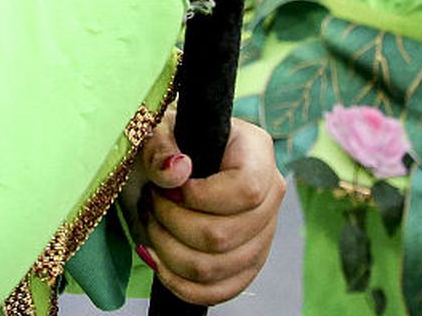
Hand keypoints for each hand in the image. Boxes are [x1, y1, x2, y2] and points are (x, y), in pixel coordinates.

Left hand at [134, 115, 284, 305]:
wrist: (175, 162)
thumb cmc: (170, 141)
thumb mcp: (158, 130)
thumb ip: (160, 148)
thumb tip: (178, 172)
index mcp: (257, 152)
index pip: (246, 189)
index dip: (201, 197)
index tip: (169, 189)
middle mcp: (271, 194)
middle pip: (224, 235)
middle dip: (172, 224)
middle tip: (151, 201)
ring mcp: (263, 234)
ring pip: (216, 268)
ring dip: (169, 251)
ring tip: (152, 222)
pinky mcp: (248, 264)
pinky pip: (219, 291)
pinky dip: (180, 283)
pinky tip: (157, 259)